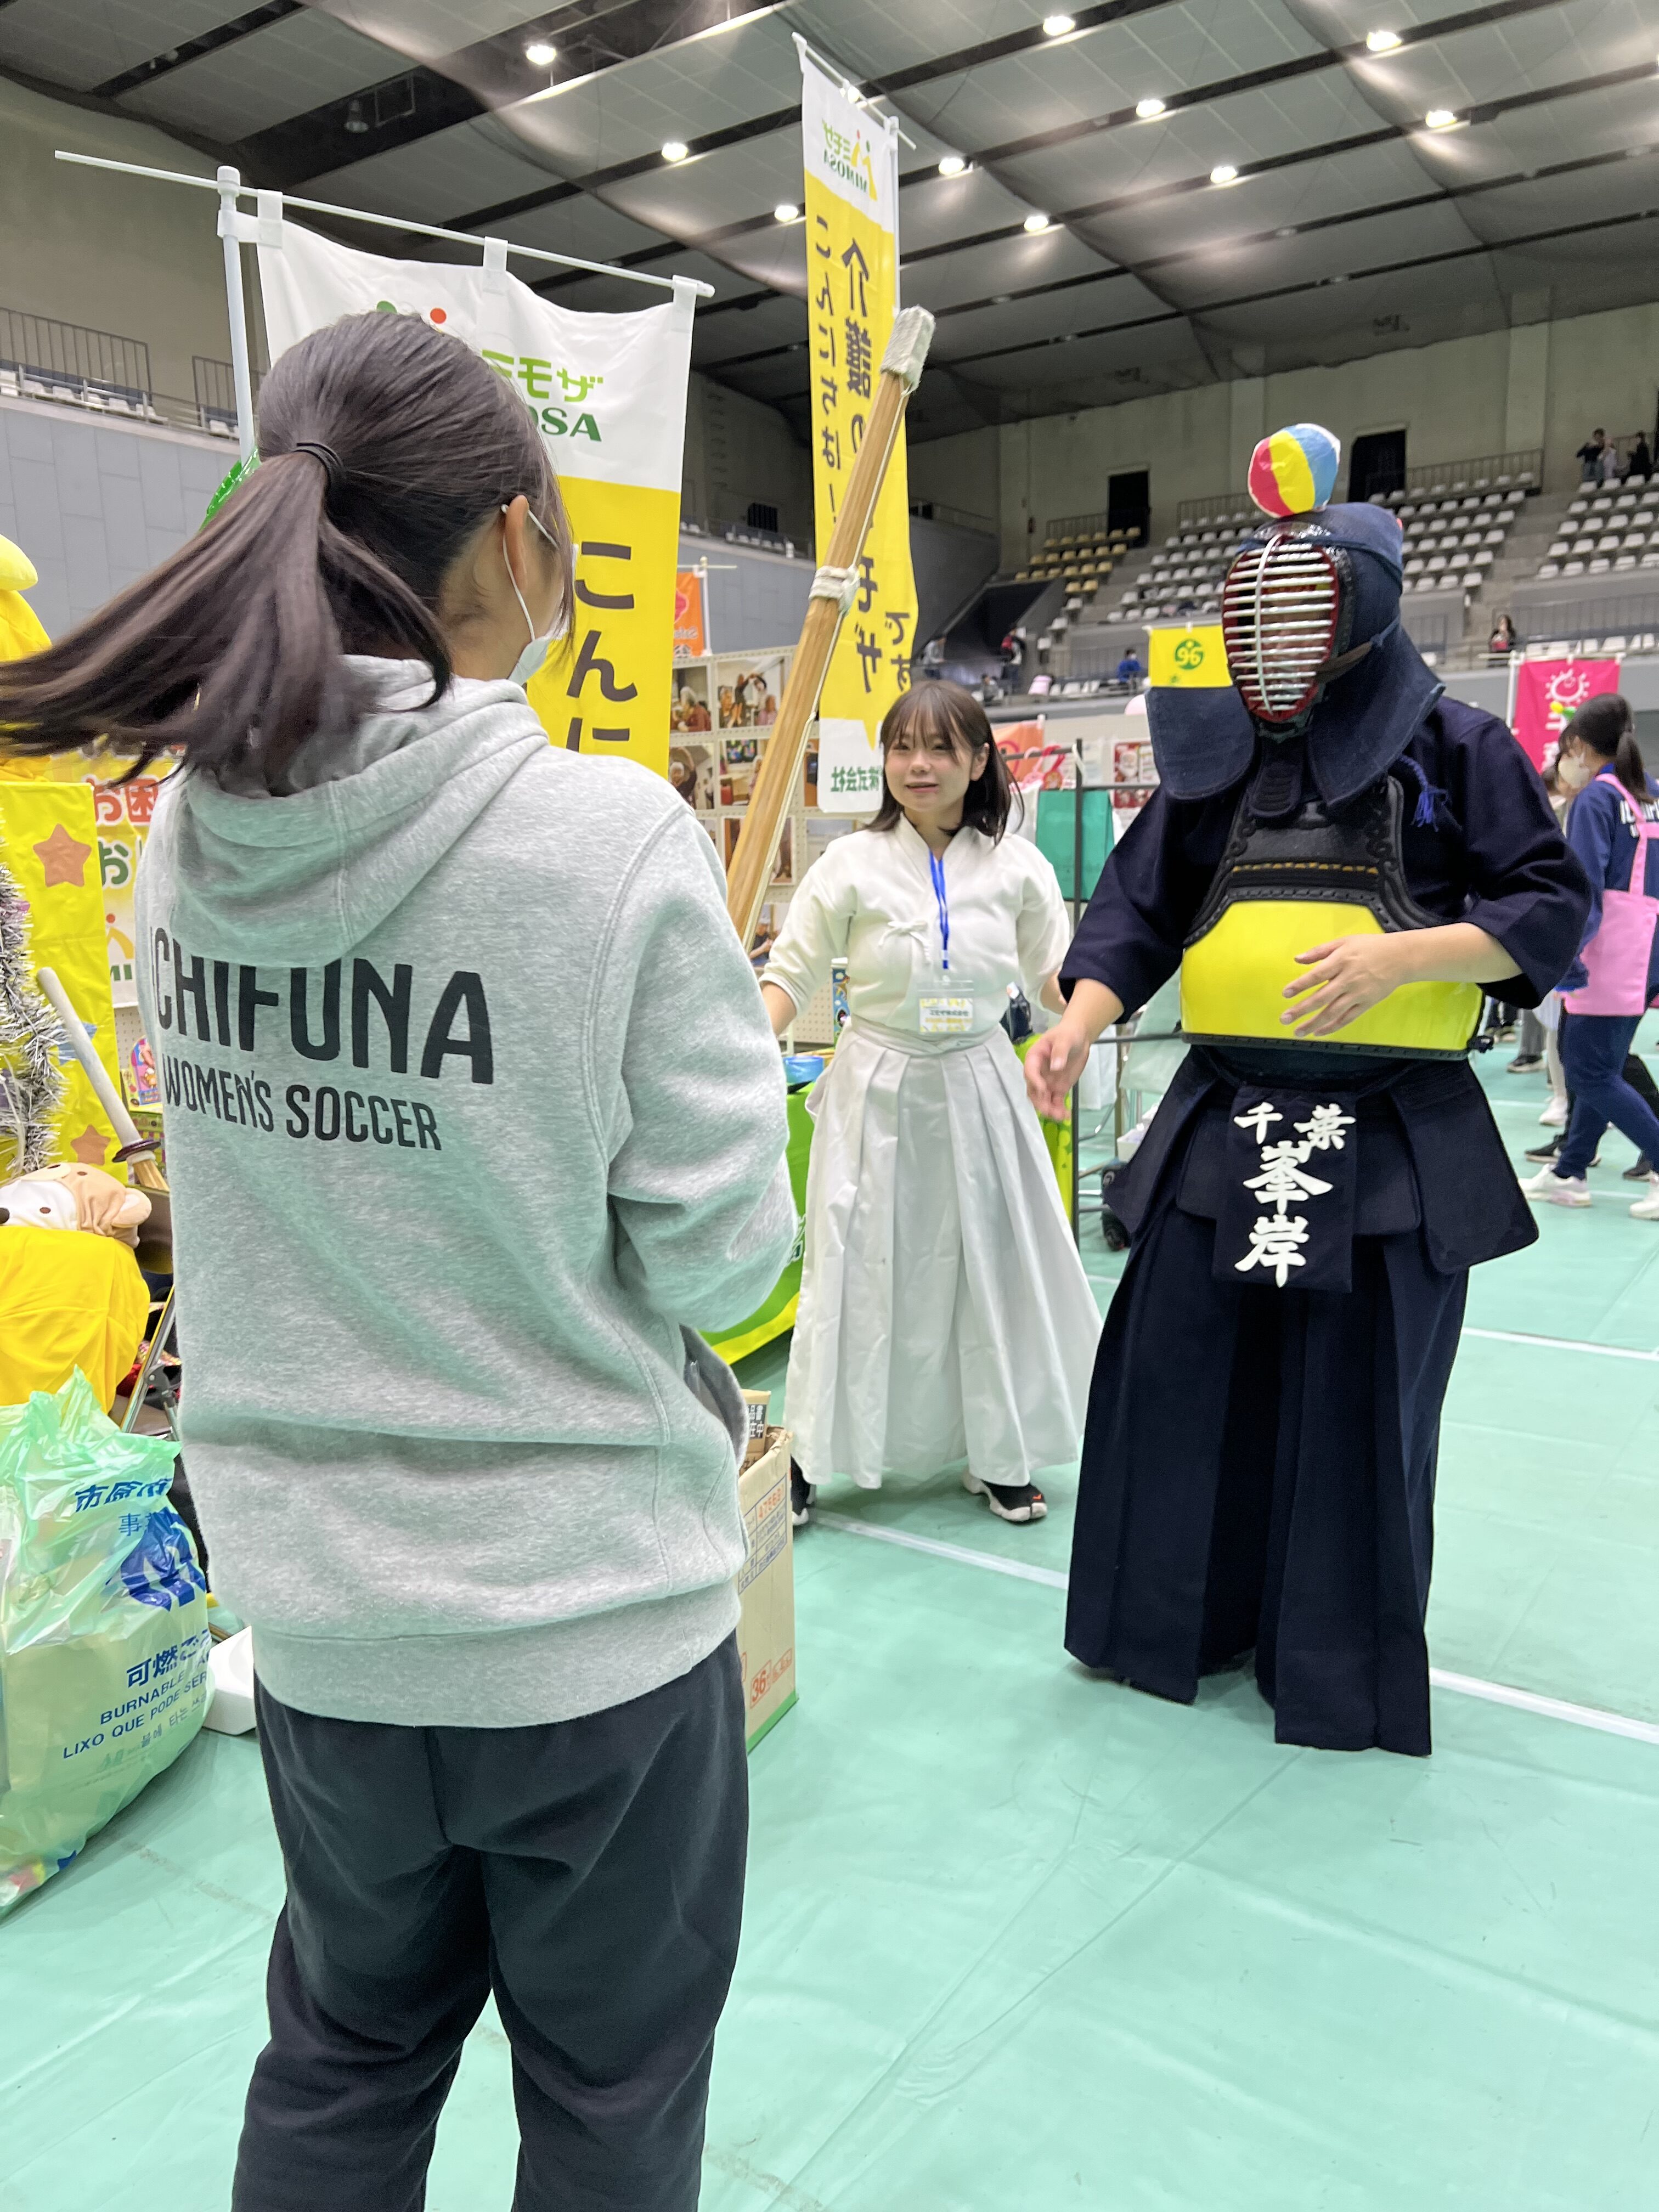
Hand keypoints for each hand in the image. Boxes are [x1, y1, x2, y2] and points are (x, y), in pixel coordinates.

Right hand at [1025, 1022, 1090, 1119]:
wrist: (1079, 1038)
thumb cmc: (1068, 1034)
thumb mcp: (1065, 1039)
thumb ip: (1060, 1051)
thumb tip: (1055, 1067)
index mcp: (1034, 1058)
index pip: (1030, 1071)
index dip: (1034, 1081)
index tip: (1043, 1089)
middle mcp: (1038, 1073)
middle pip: (1034, 1090)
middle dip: (1040, 1102)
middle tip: (1050, 1110)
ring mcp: (1047, 1082)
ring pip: (1043, 1100)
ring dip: (1049, 1109)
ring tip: (1061, 1116)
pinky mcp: (1058, 1088)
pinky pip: (1056, 1102)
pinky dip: (1059, 1110)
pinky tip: (1066, 1116)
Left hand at [1282, 935, 1407, 1038]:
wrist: (1401, 957)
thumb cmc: (1370, 947)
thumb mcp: (1344, 942)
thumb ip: (1319, 951)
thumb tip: (1297, 959)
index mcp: (1342, 961)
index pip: (1317, 975)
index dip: (1300, 985)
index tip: (1286, 993)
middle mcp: (1349, 979)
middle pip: (1322, 998)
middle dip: (1301, 1010)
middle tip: (1284, 1019)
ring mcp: (1358, 994)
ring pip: (1333, 1012)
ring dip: (1314, 1024)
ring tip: (1298, 1031)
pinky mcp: (1367, 1004)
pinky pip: (1348, 1018)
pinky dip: (1333, 1027)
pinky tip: (1319, 1032)